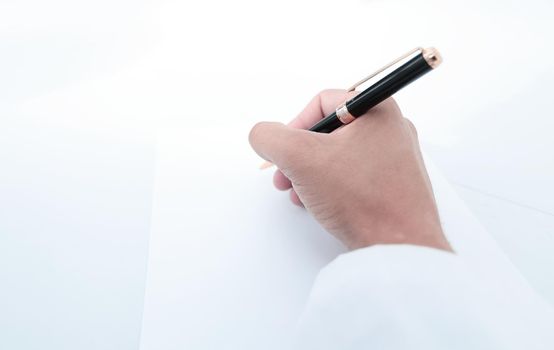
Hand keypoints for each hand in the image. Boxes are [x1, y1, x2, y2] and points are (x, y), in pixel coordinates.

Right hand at [249, 89, 451, 251]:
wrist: (400, 246)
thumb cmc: (361, 198)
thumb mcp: (299, 158)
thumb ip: (270, 137)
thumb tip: (263, 135)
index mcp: (378, 109)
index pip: (321, 103)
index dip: (294, 126)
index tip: (284, 152)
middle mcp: (391, 129)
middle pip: (329, 132)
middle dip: (298, 156)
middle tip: (284, 177)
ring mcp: (396, 159)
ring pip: (339, 156)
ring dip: (311, 174)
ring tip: (300, 195)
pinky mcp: (394, 184)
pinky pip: (354, 176)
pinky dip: (331, 187)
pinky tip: (319, 205)